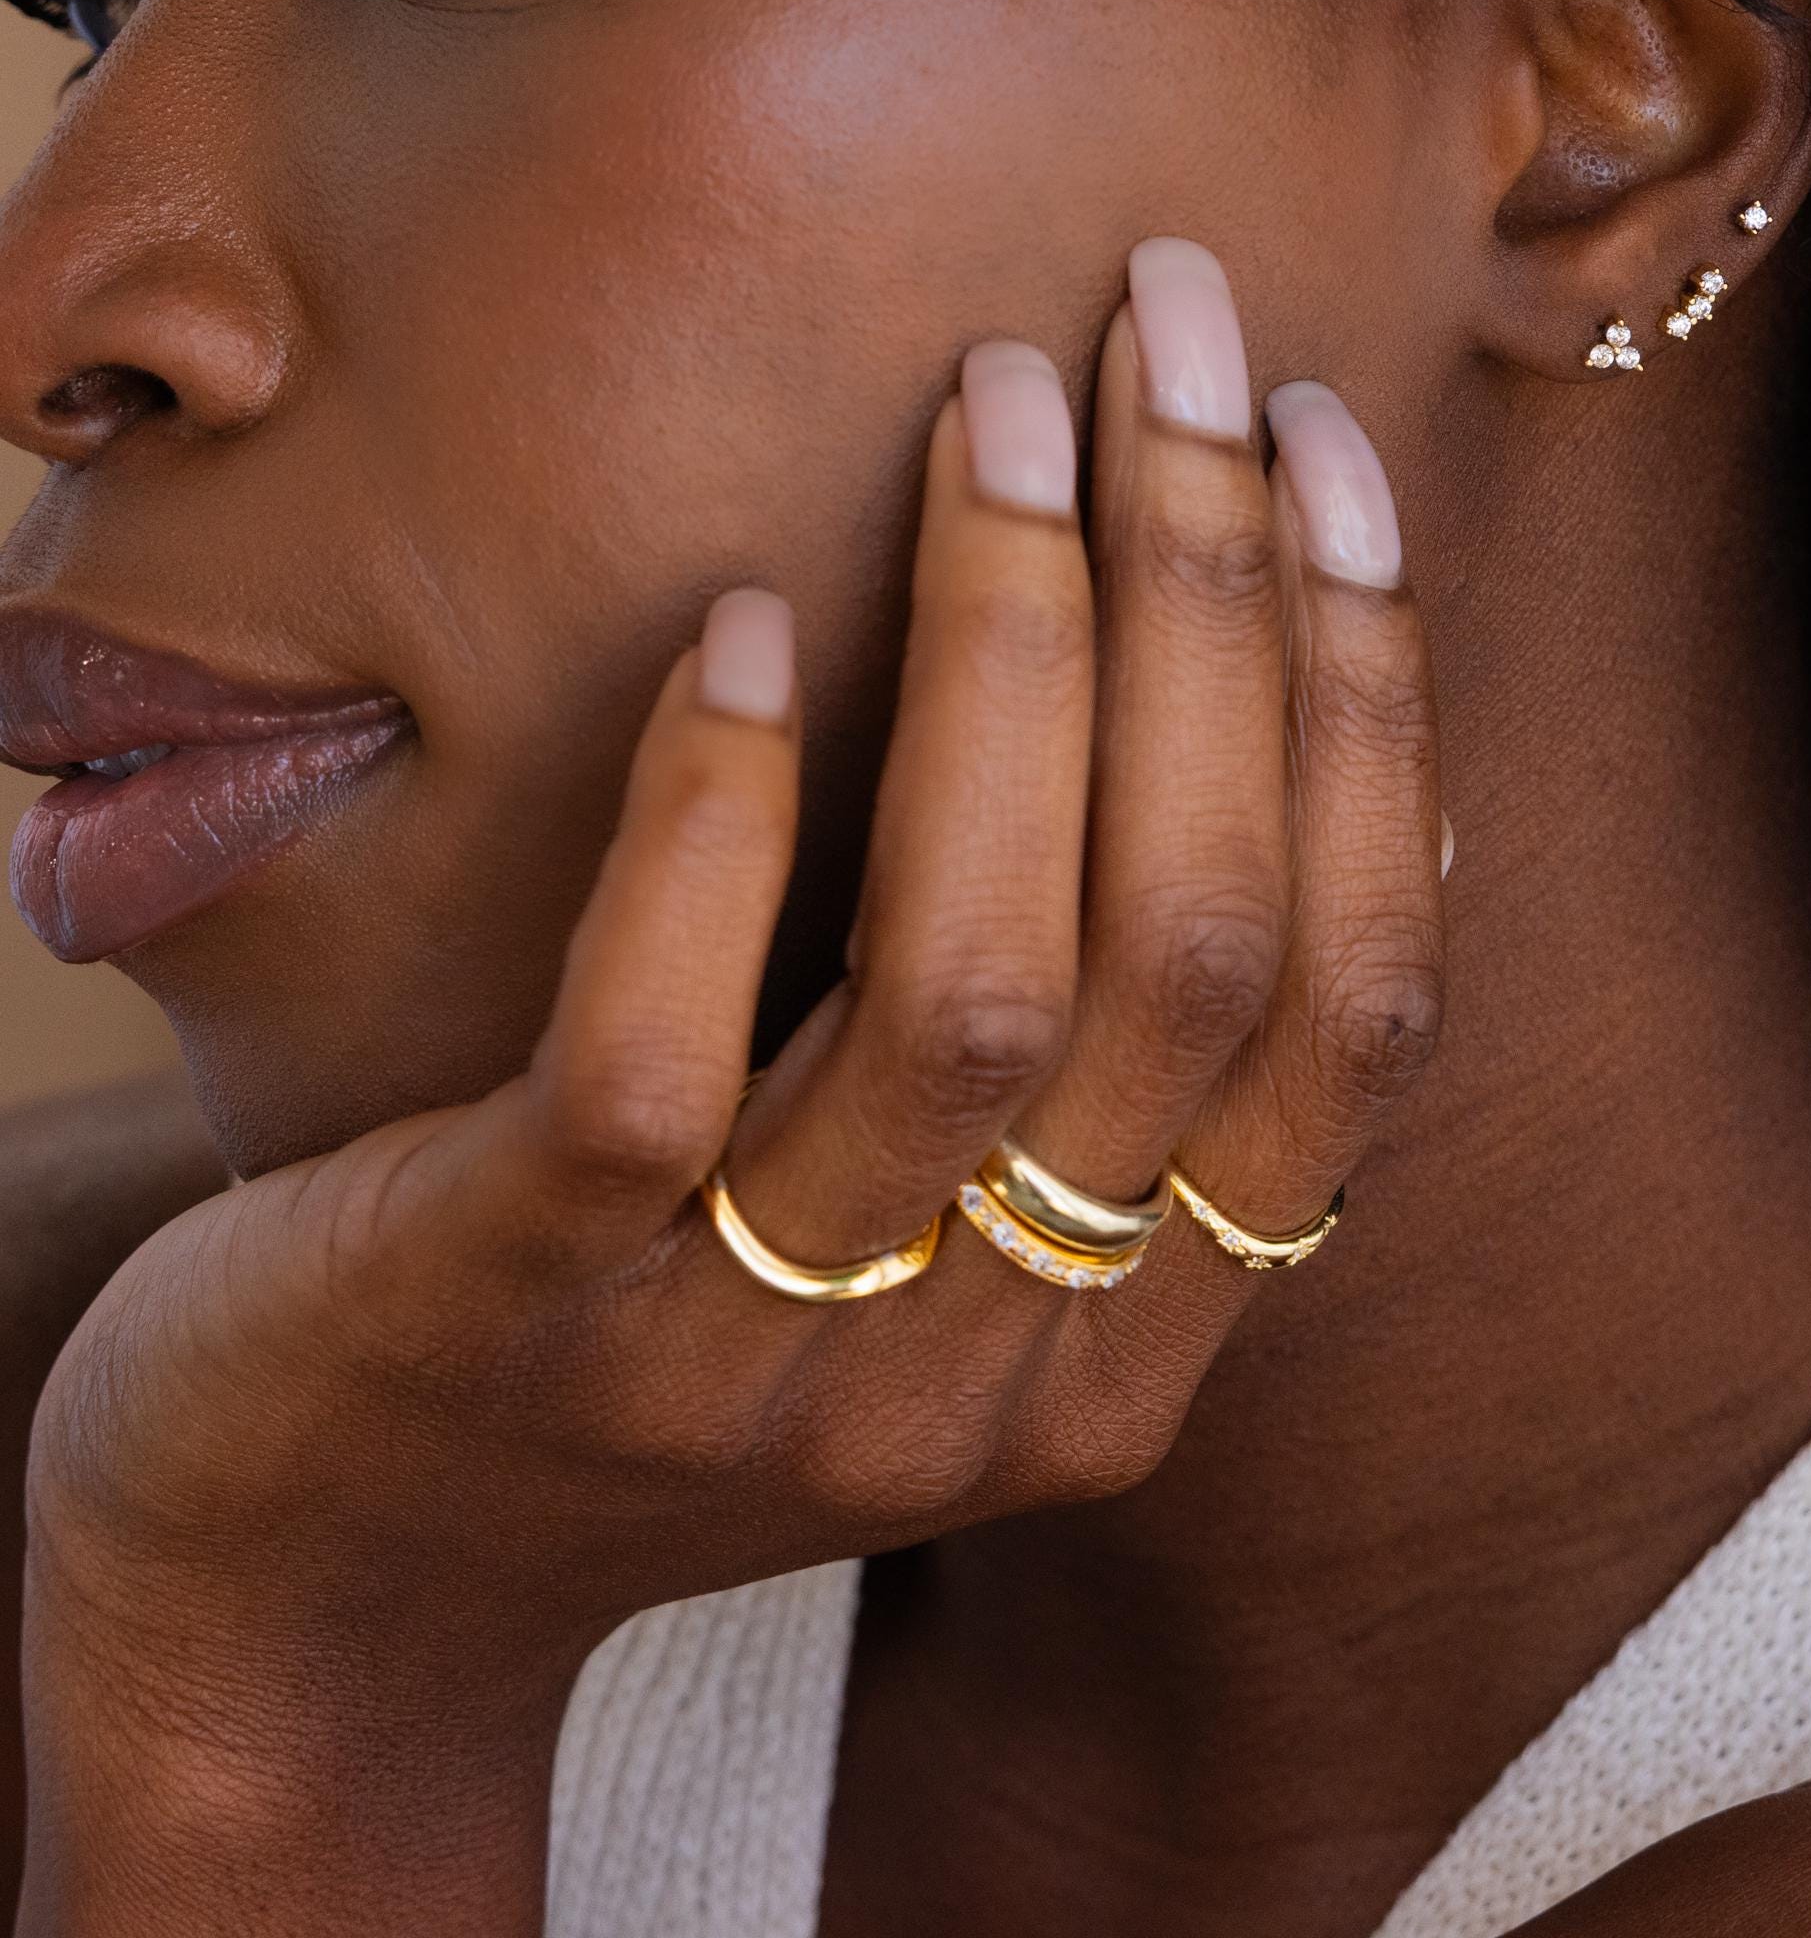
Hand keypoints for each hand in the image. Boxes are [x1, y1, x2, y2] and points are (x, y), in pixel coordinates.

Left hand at [14, 241, 1443, 1937]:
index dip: (1368, 706)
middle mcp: (995, 1376)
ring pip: (973, 985)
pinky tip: (745, 622)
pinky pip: (651, 1052)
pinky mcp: (516, 1312)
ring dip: (1016, 654)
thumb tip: (1322, 742)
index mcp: (1138, 1354)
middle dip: (1214, 597)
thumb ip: (1111, 1060)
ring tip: (996, 404)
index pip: (1353, 1010)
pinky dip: (721, 811)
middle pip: (1194, 953)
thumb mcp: (941, 1236)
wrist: (315, 1603)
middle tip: (1178, 334)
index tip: (1330, 455)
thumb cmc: (662, 1332)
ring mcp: (759, 1361)